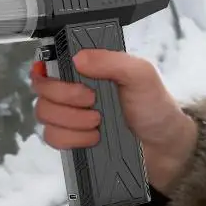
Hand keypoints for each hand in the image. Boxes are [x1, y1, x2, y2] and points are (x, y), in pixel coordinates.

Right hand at [29, 49, 199, 196]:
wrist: (163, 147)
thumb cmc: (154, 106)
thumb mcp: (141, 75)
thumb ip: (112, 61)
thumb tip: (78, 58)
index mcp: (88, 67)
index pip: (50, 60)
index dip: (47, 68)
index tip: (61, 76)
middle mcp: (73, 89)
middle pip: (42, 89)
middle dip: (66, 97)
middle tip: (93, 101)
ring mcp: (70, 115)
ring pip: (44, 114)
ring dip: (72, 120)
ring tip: (98, 122)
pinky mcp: (71, 139)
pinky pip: (52, 137)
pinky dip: (72, 138)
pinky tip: (93, 137)